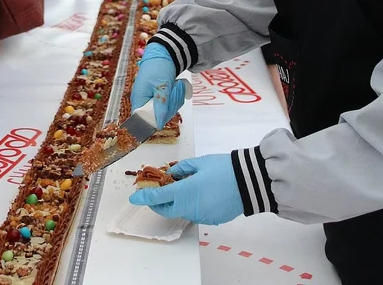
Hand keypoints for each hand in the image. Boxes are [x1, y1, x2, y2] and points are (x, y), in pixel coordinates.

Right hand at [129, 44, 185, 128]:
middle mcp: (141, 100)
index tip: (166, 114)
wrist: (163, 54)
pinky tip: (175, 90)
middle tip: (174, 94)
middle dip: (168, 108)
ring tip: (175, 89)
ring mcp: (148, 98)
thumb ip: (160, 106)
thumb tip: (158, 125)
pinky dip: (172, 99)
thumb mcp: (162, 87)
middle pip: (154, 116)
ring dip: (172, 103)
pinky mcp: (155, 96)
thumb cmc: (159, 68)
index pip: (141, 120)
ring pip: (161, 111)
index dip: (153, 121)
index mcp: (138, 99)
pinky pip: (164, 104)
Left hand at [129, 154, 243, 224]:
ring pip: (180, 212)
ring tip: (178, 188)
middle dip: (157, 202)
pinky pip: (194, 214)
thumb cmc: (223, 168)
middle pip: (166, 210)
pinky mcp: (212, 220)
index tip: (133, 198)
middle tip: (154, 191)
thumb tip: (171, 175)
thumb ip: (181, 169)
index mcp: (184, 192)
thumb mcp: (199, 163)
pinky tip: (196, 194)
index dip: (143, 197)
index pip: (157, 197)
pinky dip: (189, 205)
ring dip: (174, 203)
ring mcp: (201, 216)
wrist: (250, 182)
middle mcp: (190, 208)